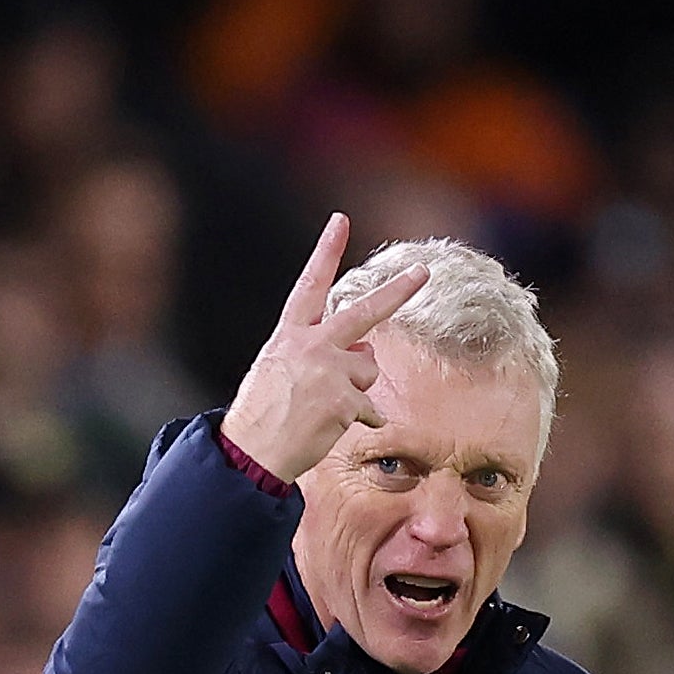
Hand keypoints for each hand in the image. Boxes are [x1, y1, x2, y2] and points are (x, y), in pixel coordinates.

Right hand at [224, 214, 430, 483]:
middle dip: (398, 291)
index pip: (311, 285)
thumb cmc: (263, 413)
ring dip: (358, 387)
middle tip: (423, 271)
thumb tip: (366, 351)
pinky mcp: (344, 401)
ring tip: (326, 405)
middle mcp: (312, 345)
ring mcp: (329, 372)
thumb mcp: (281, 369)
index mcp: (290, 334)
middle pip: (364, 312)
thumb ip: (321, 351)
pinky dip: (358, 419)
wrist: (250, 452)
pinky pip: (369, 407)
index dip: (326, 251)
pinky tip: (329, 426)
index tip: (341, 221)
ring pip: (369, 368)